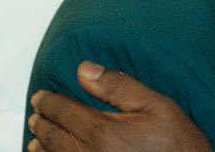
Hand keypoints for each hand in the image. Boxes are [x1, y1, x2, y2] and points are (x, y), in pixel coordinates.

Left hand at [28, 61, 211, 151]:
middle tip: (37, 111)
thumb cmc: (177, 143)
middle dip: (43, 121)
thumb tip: (84, 70)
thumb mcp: (156, 106)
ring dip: (42, 144)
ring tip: (36, 136)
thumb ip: (119, 87)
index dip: (49, 102)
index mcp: (102, 132)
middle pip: (54, 136)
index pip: (64, 112)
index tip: (41, 96)